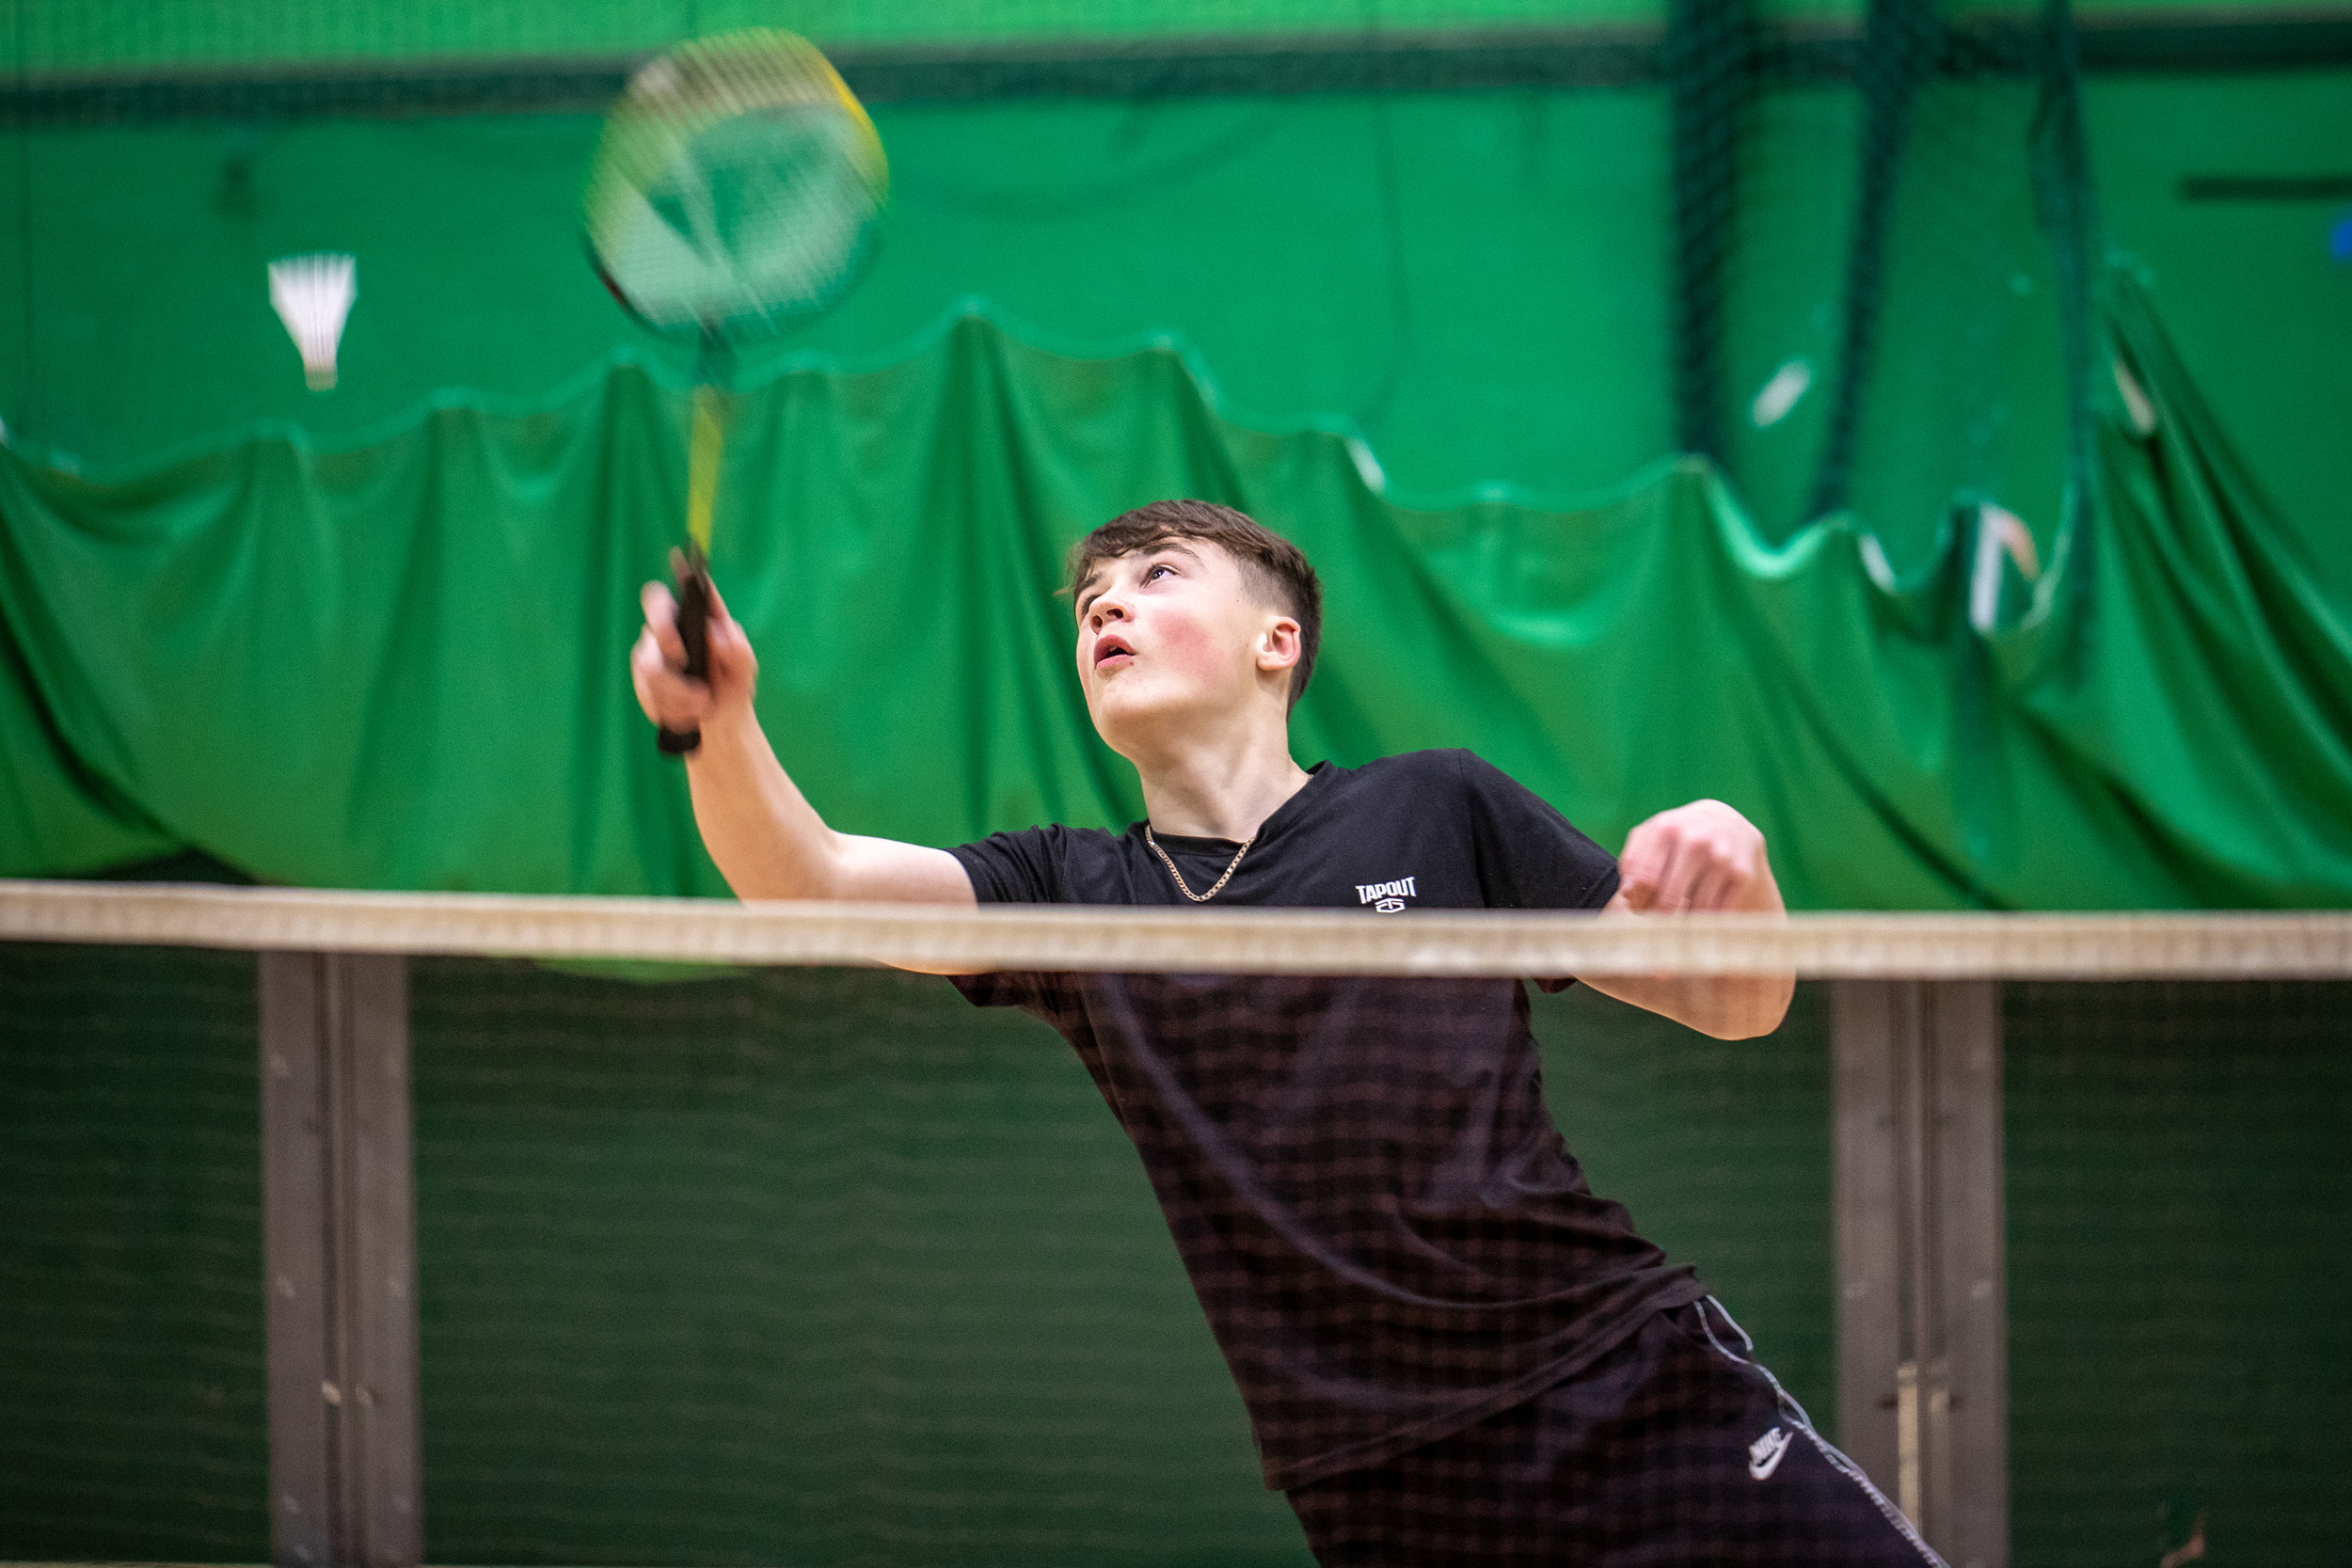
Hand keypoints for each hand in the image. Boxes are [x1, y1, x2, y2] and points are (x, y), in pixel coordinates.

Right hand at [631, 577, 758, 738]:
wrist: (720, 726)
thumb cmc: (733, 689)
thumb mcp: (745, 670)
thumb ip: (737, 650)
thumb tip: (714, 633)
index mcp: (695, 621)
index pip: (681, 591)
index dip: (676, 575)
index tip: (678, 559)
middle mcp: (668, 632)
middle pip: (654, 623)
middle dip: (666, 640)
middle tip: (684, 661)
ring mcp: (652, 657)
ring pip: (650, 667)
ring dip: (680, 692)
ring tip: (703, 705)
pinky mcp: (643, 683)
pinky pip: (648, 692)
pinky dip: (673, 708)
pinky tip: (689, 714)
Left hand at [1612, 799, 1779, 915]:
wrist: (1729, 824)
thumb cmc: (1680, 834)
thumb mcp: (1654, 835)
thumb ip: (1633, 859)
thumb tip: (1628, 892)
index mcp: (1666, 828)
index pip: (1644, 879)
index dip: (1638, 901)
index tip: (1638, 909)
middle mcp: (1695, 840)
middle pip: (1667, 898)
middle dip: (1658, 915)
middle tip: (1656, 918)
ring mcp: (1721, 857)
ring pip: (1694, 909)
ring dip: (1683, 919)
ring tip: (1678, 913)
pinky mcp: (1742, 874)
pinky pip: (1717, 911)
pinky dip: (1706, 917)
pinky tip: (1699, 910)